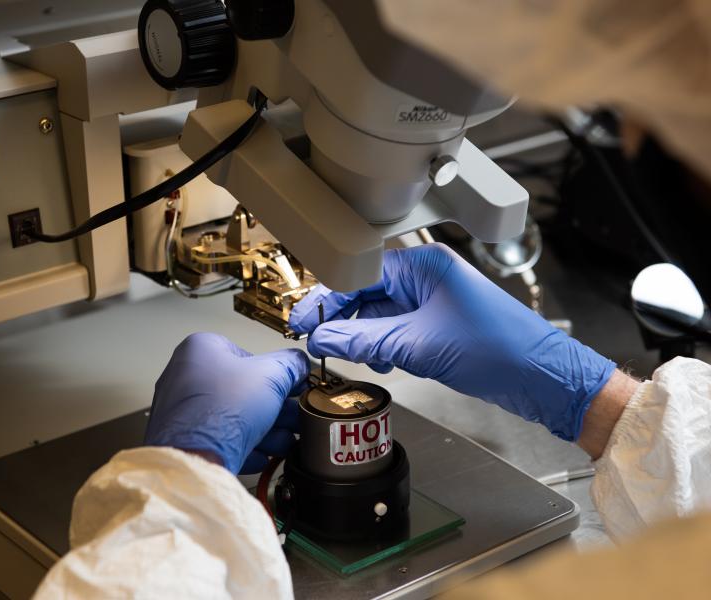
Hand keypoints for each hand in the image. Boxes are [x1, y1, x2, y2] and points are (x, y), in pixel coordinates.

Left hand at [145, 333, 308, 472]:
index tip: (294, 387)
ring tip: (284, 440)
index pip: (248, 355)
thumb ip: (291, 364)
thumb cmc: (224, 409)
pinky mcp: (185, 440)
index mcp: (202, 350)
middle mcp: (186, 376)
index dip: (276, 373)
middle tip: (294, 417)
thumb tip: (298, 364)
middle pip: (244, 390)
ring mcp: (183, 410)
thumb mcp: (271, 375)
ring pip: (234, 417)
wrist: (196, 456)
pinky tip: (262, 455)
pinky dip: (244, 446)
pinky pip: (221, 440)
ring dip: (266, 430)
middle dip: (275, 408)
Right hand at [289, 244, 615, 441]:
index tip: (303, 321)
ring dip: (362, 337)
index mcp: (424, 266)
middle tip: (316, 341)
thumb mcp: (420, 344)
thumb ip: (365, 339)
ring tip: (351, 356)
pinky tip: (378, 362)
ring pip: (378, 316)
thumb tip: (324, 336)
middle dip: (341, 320)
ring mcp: (431, 304)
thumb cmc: (499, 348)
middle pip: (365, 295)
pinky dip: (381, 348)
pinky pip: (395, 333)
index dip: (326, 298)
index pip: (359, 275)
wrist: (542, 378)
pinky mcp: (436, 328)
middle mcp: (426, 279)